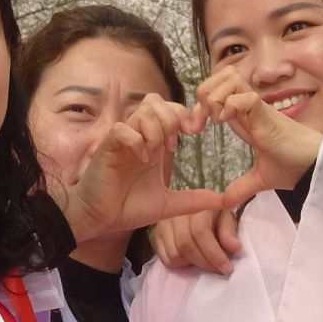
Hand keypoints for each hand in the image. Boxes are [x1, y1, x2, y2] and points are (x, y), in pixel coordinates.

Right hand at [56, 94, 228, 242]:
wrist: (100, 220)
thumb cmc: (128, 207)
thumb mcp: (168, 204)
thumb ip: (194, 200)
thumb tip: (222, 201)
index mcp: (153, 143)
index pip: (171, 109)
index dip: (186, 114)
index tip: (197, 131)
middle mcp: (138, 136)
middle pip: (156, 101)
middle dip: (172, 118)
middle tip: (175, 145)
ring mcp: (122, 140)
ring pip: (141, 111)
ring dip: (155, 129)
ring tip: (156, 154)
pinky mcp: (107, 148)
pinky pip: (122, 129)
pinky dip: (136, 140)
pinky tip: (142, 159)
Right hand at [150, 208, 242, 275]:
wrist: (193, 206)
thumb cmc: (213, 214)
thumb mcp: (226, 217)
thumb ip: (229, 232)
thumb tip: (234, 248)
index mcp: (196, 205)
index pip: (200, 232)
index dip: (214, 254)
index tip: (227, 269)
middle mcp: (174, 213)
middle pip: (185, 245)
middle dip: (205, 262)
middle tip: (218, 270)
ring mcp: (162, 225)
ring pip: (174, 254)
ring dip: (193, 264)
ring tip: (206, 262)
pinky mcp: (155, 236)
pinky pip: (166, 259)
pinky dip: (181, 265)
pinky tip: (192, 260)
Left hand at [196, 69, 322, 208]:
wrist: (316, 168)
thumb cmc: (293, 167)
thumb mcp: (260, 179)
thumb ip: (241, 187)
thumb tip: (225, 203)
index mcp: (245, 117)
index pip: (218, 90)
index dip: (200, 103)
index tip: (195, 128)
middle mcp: (250, 107)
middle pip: (222, 74)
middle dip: (205, 91)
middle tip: (203, 119)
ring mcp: (259, 109)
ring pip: (231, 77)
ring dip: (217, 95)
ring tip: (217, 118)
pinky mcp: (268, 115)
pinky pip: (246, 96)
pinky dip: (231, 105)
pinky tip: (227, 122)